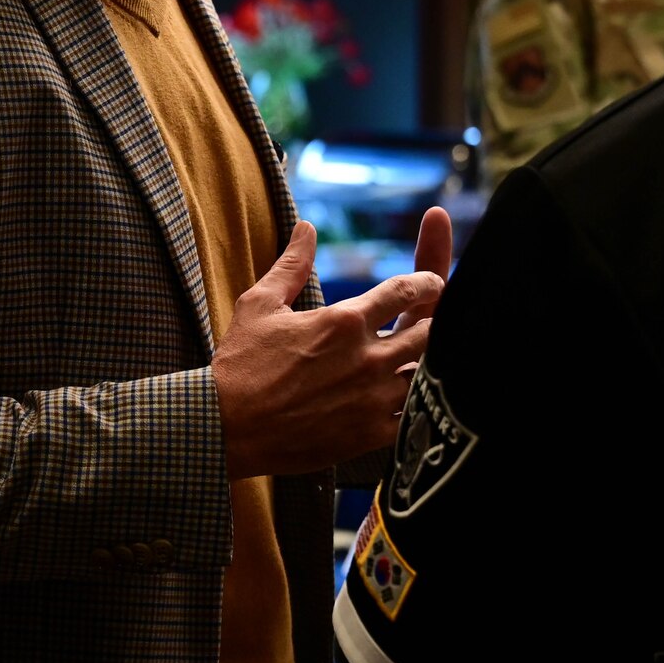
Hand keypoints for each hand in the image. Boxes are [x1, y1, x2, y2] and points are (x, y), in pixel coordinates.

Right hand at [213, 214, 450, 477]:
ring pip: (427, 376)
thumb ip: (292, 264)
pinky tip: (417, 402)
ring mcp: (372, 399)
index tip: (432, 284)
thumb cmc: (240, 364)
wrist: (225, 428)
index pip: (406, 291)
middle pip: (430, 332)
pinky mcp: (369, 435)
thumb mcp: (260, 304)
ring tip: (427, 359)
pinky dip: (420, 408)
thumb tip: (306, 227)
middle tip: (435, 320)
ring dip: (428, 365)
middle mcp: (366, 358)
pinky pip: (415, 419)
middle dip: (438, 321)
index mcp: (344, 321)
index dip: (426, 282)